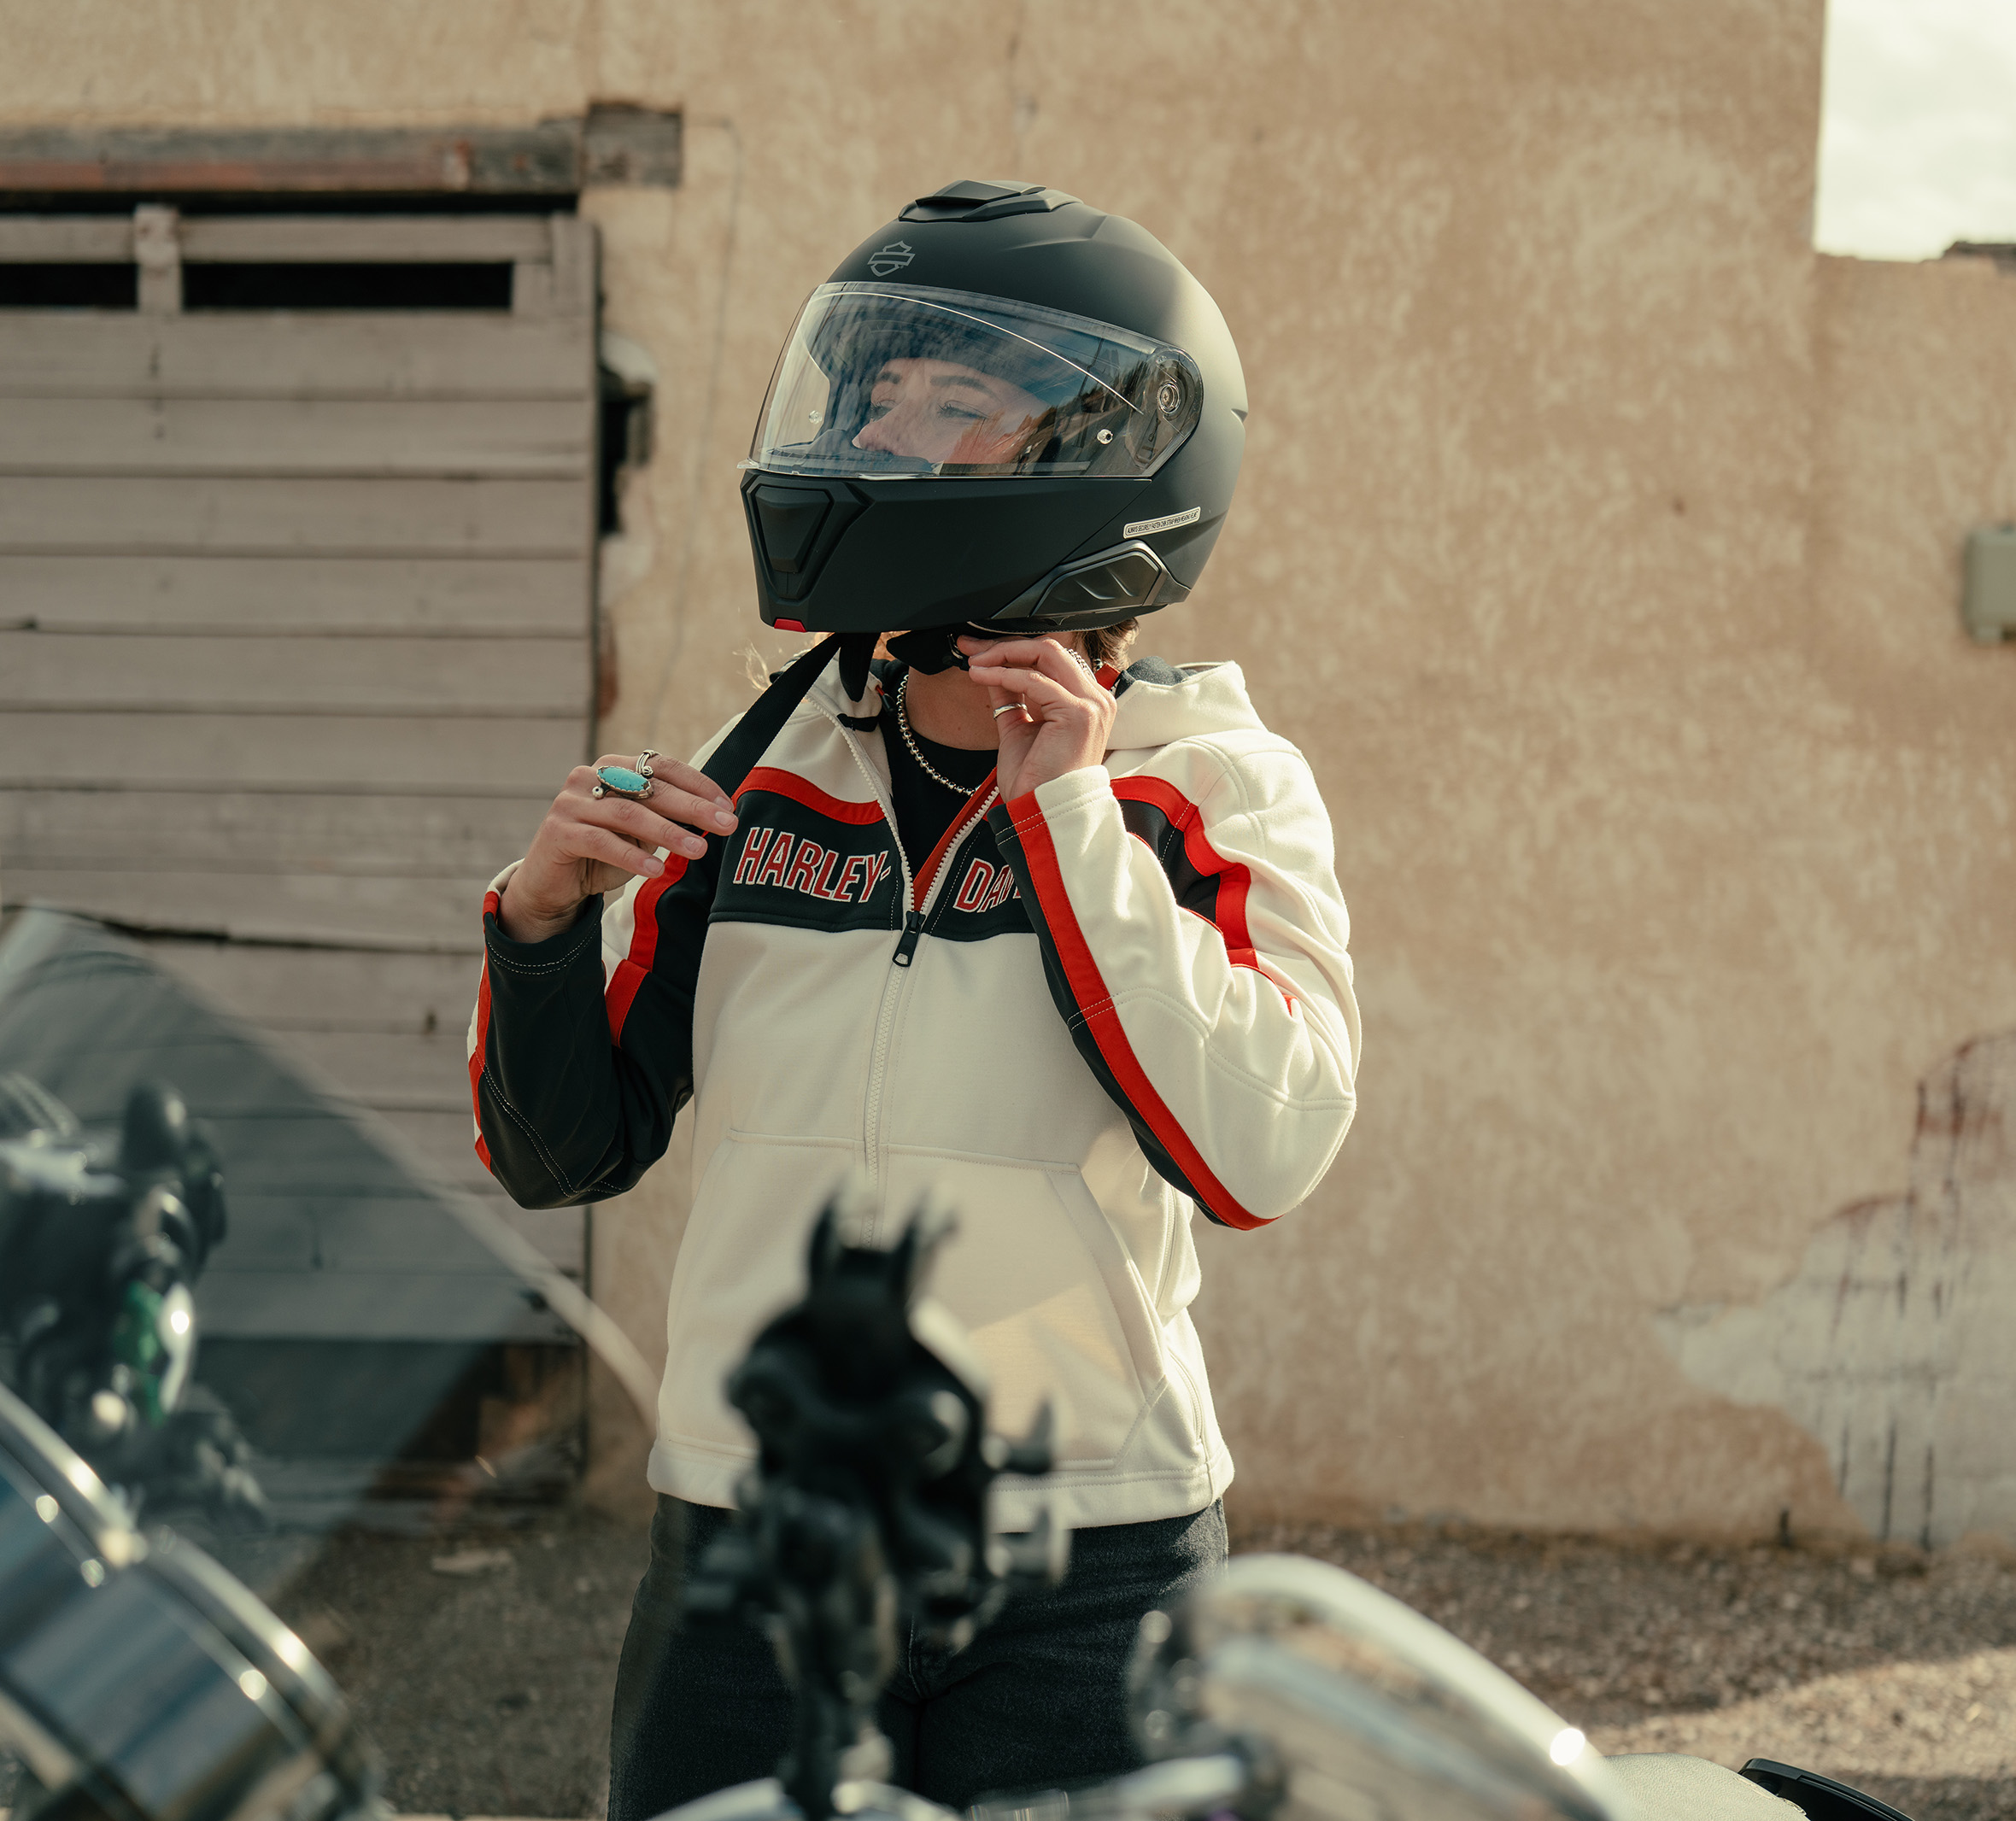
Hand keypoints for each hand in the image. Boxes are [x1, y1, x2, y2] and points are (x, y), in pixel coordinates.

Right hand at [497, 753, 737, 943]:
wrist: (553, 883)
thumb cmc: (604, 853)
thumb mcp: (642, 833)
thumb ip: (668, 817)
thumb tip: (718, 815)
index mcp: (614, 768)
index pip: (662, 767)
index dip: (698, 785)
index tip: (728, 807)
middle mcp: (589, 777)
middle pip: (649, 788)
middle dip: (693, 808)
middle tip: (726, 825)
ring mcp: (570, 802)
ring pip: (628, 814)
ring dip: (668, 833)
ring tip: (698, 850)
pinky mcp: (558, 831)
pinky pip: (601, 841)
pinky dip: (631, 856)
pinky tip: (656, 869)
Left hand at [966, 638, 1115, 801]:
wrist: (1042, 813)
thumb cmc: (1035, 782)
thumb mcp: (1019, 727)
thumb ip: (1011, 694)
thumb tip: (992, 666)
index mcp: (1087, 702)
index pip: (1052, 660)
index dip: (1014, 650)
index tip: (980, 651)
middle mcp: (1096, 699)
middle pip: (1051, 649)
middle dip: (1007, 645)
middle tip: (972, 649)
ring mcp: (1092, 704)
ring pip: (1046, 653)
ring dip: (1003, 654)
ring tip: (974, 662)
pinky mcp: (1078, 712)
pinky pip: (1034, 679)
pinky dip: (1003, 673)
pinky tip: (980, 676)